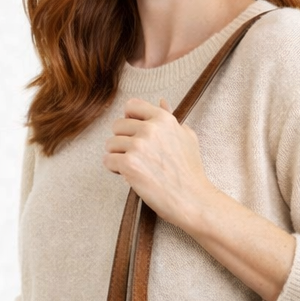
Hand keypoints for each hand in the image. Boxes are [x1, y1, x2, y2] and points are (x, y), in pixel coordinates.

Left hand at [103, 97, 212, 228]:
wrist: (192, 199)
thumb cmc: (190, 172)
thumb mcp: (187, 137)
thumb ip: (171, 118)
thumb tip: (162, 102)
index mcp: (163, 119)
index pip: (131, 105)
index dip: (129, 119)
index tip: (134, 133)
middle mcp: (150, 129)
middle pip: (117, 126)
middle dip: (122, 141)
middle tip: (136, 156)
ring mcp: (138, 146)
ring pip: (110, 144)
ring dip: (118, 156)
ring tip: (134, 167)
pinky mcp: (129, 164)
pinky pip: (107, 161)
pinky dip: (115, 170)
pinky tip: (130, 176)